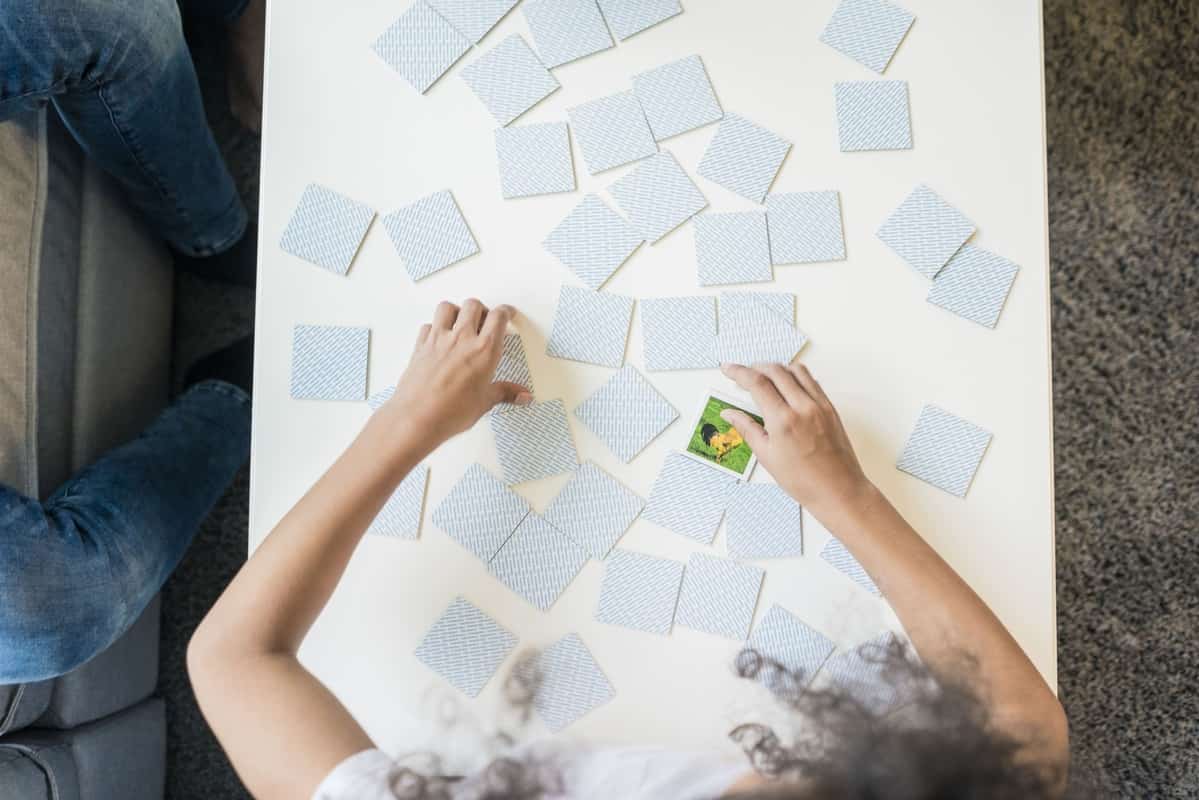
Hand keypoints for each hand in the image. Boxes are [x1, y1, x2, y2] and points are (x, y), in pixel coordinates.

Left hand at [378, 300, 531, 447]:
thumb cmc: (451, 412)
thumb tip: (521, 395)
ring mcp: (439, 340)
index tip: (507, 314)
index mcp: (484, 350)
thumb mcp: (484, 403)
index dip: (506, 312)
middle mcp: (462, 339)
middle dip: (481, 309)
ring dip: (456, 311)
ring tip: (460, 322)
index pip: (498, 318)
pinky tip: (439, 338)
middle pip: (473, 305)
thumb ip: (504, 393)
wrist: (417, 418)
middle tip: (484, 319)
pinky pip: (428, 326)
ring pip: (447, 307)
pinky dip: (435, 327)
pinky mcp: (420, 346)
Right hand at [719, 362, 872, 519]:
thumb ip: (747, 429)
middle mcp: (803, 407)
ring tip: (765, 376)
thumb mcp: (767, 456)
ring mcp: (819, 406)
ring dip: (777, 368)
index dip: (738, 372)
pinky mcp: (830, 408)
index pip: (756, 383)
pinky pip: (812, 381)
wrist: (838, 491)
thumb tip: (730, 414)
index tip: (728, 369)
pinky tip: (788, 385)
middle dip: (755, 367)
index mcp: (783, 421)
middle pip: (775, 371)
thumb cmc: (804, 481)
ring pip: (796, 370)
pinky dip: (796, 376)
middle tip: (743, 374)